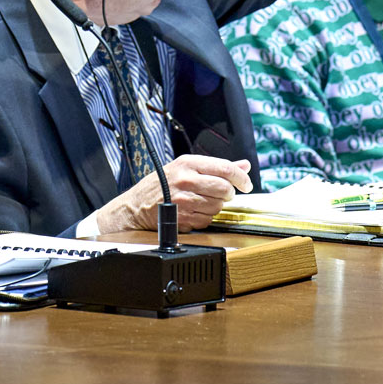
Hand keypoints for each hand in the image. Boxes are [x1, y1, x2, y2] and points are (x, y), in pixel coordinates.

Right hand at [95, 155, 252, 233]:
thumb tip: (244, 165)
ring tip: (203, 202)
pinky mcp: (182, 217)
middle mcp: (186, 180)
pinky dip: (205, 218)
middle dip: (228, 194)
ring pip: (218, 206)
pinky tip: (194, 211)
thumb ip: (216, 167)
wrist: (135, 205)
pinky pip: (207, 220)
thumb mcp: (185, 167)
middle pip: (224, 189)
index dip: (241, 178)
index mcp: (188, 163)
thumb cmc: (161, 184)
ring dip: (216, 207)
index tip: (246, 184)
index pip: (225, 168)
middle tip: (224, 194)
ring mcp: (184, 200)